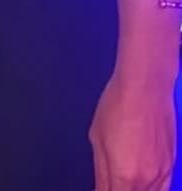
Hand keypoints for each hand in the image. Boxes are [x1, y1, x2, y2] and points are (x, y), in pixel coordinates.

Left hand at [90, 70, 176, 190]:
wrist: (146, 88)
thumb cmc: (118, 106)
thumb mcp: (97, 138)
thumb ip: (101, 170)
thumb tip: (100, 188)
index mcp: (123, 174)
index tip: (100, 190)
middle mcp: (147, 180)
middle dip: (120, 190)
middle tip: (112, 183)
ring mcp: (163, 174)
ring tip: (125, 181)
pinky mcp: (172, 165)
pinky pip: (163, 189)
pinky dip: (151, 189)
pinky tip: (142, 183)